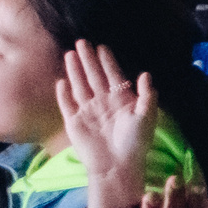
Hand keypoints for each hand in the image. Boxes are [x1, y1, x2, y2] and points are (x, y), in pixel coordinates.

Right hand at [58, 41, 160, 195]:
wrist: (117, 165)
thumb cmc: (135, 143)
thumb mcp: (146, 117)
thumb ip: (147, 96)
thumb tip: (146, 74)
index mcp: (121, 100)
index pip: (113, 76)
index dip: (107, 62)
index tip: (102, 47)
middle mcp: (103, 103)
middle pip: (94, 76)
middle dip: (88, 60)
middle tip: (82, 41)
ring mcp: (87, 112)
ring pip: (80, 86)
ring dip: (74, 70)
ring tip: (70, 54)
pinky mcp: (74, 123)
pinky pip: (67, 104)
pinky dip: (63, 93)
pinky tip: (61, 81)